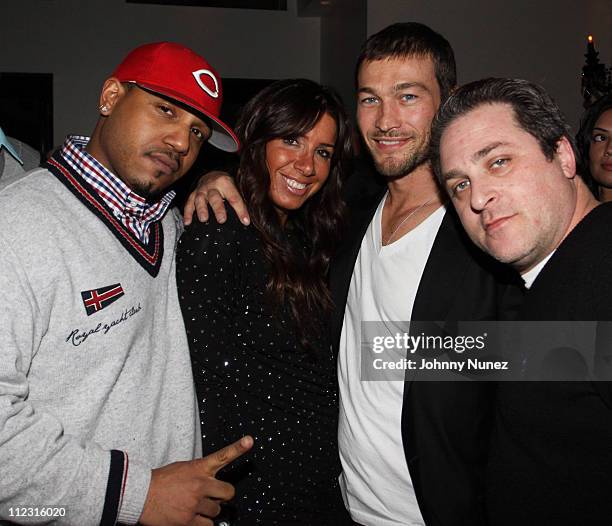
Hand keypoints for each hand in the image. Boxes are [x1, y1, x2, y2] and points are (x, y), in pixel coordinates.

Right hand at [139, 435, 253, 525]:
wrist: (140, 495)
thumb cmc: (160, 481)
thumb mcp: (182, 469)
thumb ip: (199, 473)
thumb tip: (211, 484)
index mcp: (198, 468)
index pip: (222, 455)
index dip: (238, 448)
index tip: (249, 441)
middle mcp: (200, 484)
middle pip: (228, 492)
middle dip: (222, 496)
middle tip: (213, 497)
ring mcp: (195, 503)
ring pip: (216, 511)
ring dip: (208, 511)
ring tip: (193, 507)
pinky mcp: (188, 520)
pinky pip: (206, 525)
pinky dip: (201, 524)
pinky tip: (190, 518)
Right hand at [183, 171, 249, 225]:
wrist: (212, 175)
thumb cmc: (227, 185)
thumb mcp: (235, 187)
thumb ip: (241, 199)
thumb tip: (249, 217)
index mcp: (226, 183)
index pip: (234, 198)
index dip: (241, 210)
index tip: (245, 221)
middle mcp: (212, 185)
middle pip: (215, 198)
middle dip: (218, 209)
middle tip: (222, 220)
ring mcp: (201, 190)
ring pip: (200, 199)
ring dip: (201, 209)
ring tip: (204, 219)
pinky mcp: (193, 195)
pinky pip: (189, 203)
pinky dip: (188, 213)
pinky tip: (187, 222)